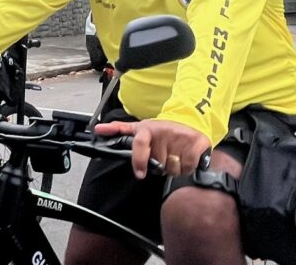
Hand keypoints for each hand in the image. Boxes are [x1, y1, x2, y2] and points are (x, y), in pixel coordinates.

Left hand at [94, 119, 210, 178]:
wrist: (190, 120)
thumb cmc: (161, 130)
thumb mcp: (140, 128)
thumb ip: (120, 130)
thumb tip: (98, 129)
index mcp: (147, 128)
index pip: (140, 144)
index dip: (139, 160)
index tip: (140, 174)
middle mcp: (164, 131)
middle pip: (158, 164)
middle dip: (160, 165)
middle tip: (163, 156)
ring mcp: (181, 136)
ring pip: (172, 168)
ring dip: (173, 168)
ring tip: (174, 156)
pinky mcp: (197, 142)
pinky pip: (187, 167)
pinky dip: (187, 168)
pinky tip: (185, 158)